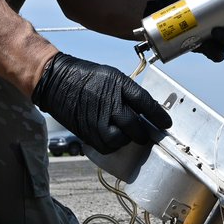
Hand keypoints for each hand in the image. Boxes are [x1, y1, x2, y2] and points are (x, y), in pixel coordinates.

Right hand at [32, 53, 171, 153]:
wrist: (57, 82)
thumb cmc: (87, 77)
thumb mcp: (113, 77)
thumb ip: (130, 93)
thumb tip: (147, 110)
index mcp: (119, 86)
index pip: (145, 104)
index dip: (159, 116)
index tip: (167, 124)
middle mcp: (110, 105)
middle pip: (135, 127)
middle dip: (144, 133)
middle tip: (147, 133)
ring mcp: (98, 121)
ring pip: (122, 140)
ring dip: (127, 139)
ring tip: (127, 133)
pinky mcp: (87, 133)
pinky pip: (107, 146)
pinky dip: (113, 144)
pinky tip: (113, 136)